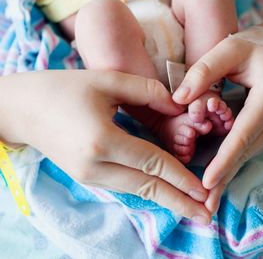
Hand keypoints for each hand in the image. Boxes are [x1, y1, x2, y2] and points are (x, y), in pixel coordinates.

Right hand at [0, 70, 210, 223]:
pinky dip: (149, 191)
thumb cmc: (63, 89)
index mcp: (102, 141)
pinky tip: (166, 194)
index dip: (181, 177)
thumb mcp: (107, 80)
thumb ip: (148, 91)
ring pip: (137, 190)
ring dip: (167, 200)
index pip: (153, 163)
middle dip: (179, 202)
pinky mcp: (87, 177)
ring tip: (192, 209)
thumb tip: (179, 106)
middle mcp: (96, 166)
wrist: (22, 109)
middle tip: (206, 216)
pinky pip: (125, 185)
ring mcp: (89, 176)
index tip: (204, 191)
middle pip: (147, 188)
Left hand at [173, 36, 262, 212]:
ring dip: (229, 175)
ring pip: (249, 154)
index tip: (208, 182)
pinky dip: (233, 164)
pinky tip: (220, 180)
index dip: (226, 159)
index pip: (244, 133)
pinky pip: (250, 148)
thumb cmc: (256, 46)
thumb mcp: (230, 48)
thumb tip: (179, 99)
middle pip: (247, 151)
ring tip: (209, 200)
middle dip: (225, 178)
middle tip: (205, 207)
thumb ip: (204, 70)